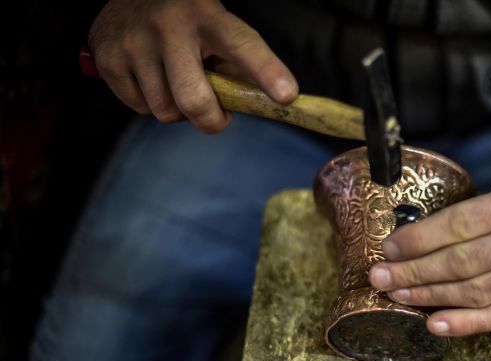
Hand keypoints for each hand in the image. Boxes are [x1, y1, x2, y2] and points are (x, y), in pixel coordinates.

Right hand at [88, 0, 297, 132]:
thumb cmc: (188, 19)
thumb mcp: (218, 27)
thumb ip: (239, 65)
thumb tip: (259, 104)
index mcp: (209, 16)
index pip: (244, 46)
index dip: (267, 72)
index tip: (287, 96)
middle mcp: (169, 26)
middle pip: (194, 100)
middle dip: (211, 120)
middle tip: (218, 115)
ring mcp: (134, 42)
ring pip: (165, 111)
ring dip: (178, 111)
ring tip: (178, 84)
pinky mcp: (108, 57)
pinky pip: (138, 107)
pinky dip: (150, 104)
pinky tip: (152, 78)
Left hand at [368, 181, 490, 336]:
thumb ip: (462, 219)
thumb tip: (404, 247)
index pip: (461, 223)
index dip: (419, 239)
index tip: (389, 249)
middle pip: (465, 262)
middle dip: (415, 272)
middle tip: (382, 278)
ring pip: (477, 292)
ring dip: (431, 297)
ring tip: (400, 295)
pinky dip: (463, 323)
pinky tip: (434, 322)